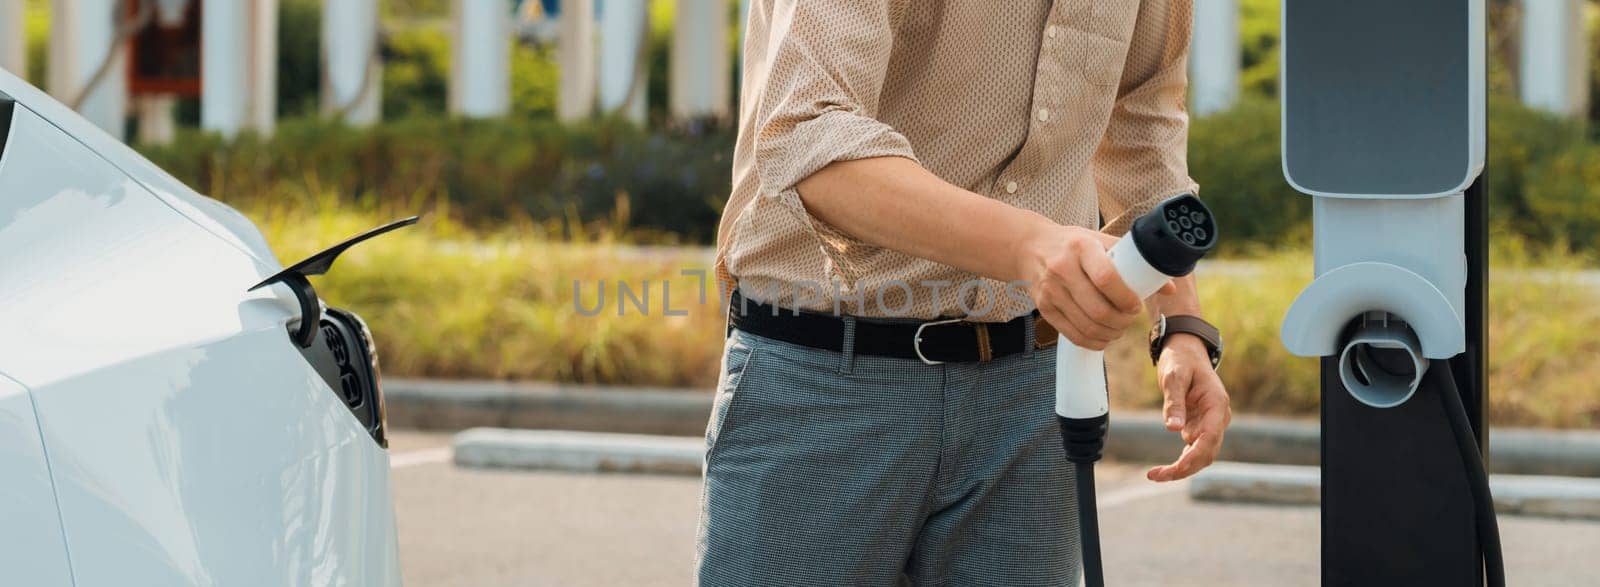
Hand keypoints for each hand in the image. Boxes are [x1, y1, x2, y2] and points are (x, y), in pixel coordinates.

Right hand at [1016, 225, 1173, 349]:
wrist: (1031, 247)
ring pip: (1087, 326)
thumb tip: (1170, 287)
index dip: (1126, 298)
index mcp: (1081, 248)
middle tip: (1129, 319)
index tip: (1136, 305)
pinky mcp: (1044, 307)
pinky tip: (1103, 337)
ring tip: (1119, 328)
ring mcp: (1051, 290)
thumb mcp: (1101, 241)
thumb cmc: (1074, 244)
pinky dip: (1093, 342)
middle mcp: (1062, 269)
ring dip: (1110, 334)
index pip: (1106, 278)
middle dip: (1121, 321)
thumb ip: (1134, 261)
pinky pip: (1072, 334)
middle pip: (1098, 309)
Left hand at [1147, 335, 1230, 481]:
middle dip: (1184, 468)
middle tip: (1154, 475)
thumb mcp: (1173, 377)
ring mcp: (1211, 424)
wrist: (1186, 352)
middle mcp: (1218, 418)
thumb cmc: (1181, 360)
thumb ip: (1174, 402)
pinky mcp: (1200, 426)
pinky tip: (1162, 470)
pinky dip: (1181, 461)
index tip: (1175, 468)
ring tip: (1154, 475)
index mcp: (1217, 405)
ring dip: (1182, 469)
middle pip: (1207, 453)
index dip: (1194, 456)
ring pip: (1202, 455)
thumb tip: (1172, 428)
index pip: (1210, 438)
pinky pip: (1194, 449)